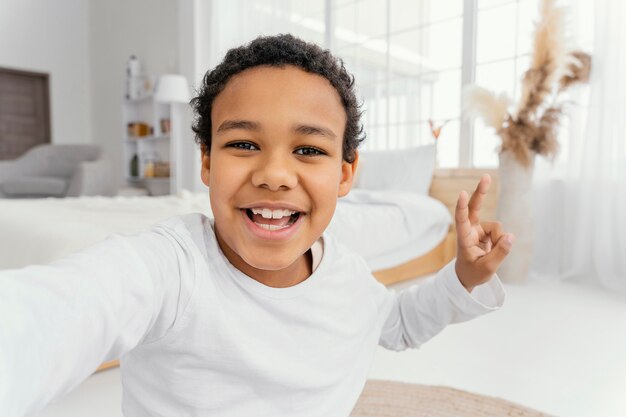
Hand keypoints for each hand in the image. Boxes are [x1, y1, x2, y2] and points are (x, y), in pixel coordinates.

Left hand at [454, 174, 513, 291]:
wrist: (468, 276)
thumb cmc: (473, 273)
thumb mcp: (488, 268)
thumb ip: (500, 252)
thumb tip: (511, 236)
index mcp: (463, 238)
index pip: (461, 220)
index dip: (462, 206)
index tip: (461, 193)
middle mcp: (469, 230)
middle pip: (475, 207)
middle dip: (481, 192)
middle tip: (486, 176)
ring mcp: (478, 229)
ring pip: (497, 227)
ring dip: (500, 240)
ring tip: (492, 254)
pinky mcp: (485, 231)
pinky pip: (501, 232)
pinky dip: (501, 241)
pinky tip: (494, 249)